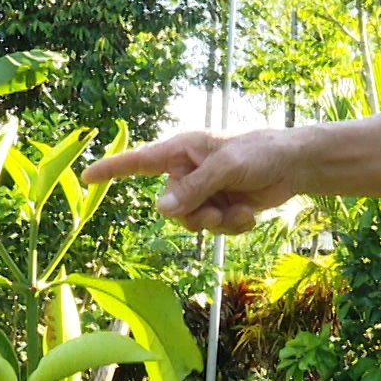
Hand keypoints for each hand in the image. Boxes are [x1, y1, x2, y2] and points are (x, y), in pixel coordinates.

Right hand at [78, 129, 300, 232]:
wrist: (294, 166)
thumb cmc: (260, 152)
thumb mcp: (227, 167)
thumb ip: (194, 188)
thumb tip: (161, 209)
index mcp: (182, 151)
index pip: (139, 162)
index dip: (112, 169)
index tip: (86, 177)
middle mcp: (187, 171)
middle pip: (170, 207)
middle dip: (194, 215)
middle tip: (218, 209)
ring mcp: (204, 191)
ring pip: (191, 223)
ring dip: (215, 223)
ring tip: (239, 211)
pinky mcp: (220, 207)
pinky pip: (213, 229)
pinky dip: (232, 226)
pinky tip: (250, 215)